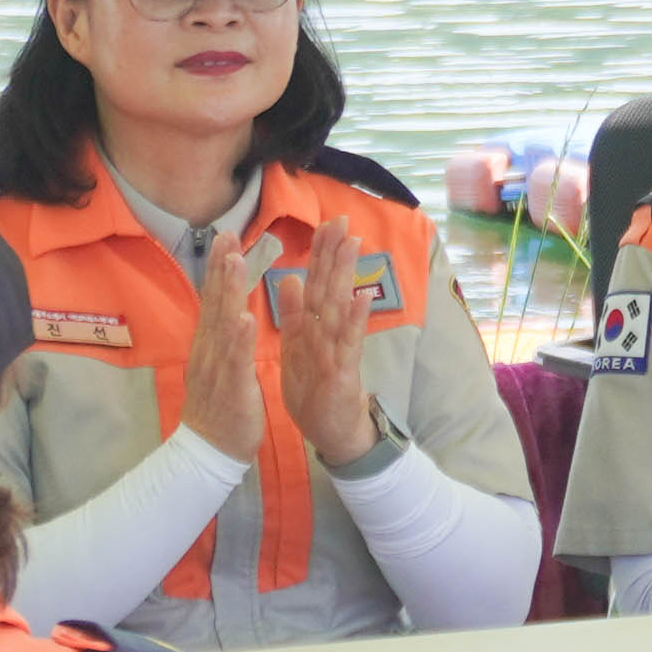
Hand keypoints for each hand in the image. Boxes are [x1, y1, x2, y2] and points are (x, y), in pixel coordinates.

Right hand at [182, 235, 273, 467]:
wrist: (208, 449)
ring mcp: (218, 366)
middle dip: (221, 267)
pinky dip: (239, 338)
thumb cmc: (219, 405)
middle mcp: (210, 348)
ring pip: (223, 322)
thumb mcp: (218, 363)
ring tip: (236, 260)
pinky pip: (235, 359)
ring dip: (230, 291)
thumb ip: (221, 335)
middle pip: (215, 301)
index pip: (214, 298)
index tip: (226, 235)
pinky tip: (245, 318)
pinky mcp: (231, 386)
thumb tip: (223, 308)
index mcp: (211, 342)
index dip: (220, 267)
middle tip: (226, 233)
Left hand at [272, 217, 390, 466]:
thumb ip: (294, 315)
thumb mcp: (297, 349)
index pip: (317, 282)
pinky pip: (348, 343)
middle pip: (331, 287)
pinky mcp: (344, 372)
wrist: (332, 433)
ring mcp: (338, 351)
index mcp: (313, 326)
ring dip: (346, 275)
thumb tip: (289, 277)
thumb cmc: (315, 391)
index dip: (320, 253)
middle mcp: (329, 333)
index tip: (325, 222)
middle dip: (335, 253)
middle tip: (342, 219)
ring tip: (352, 244)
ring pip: (340, 307)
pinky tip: (362, 297)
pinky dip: (355, 320)